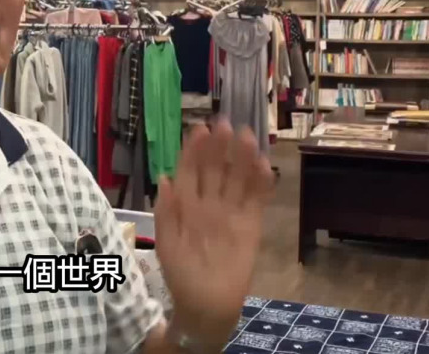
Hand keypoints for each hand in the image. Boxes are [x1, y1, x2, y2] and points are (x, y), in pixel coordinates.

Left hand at [154, 120, 274, 344]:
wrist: (205, 305)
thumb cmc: (179, 272)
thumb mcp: (166, 241)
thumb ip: (166, 210)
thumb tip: (165, 178)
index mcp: (185, 203)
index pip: (190, 170)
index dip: (194, 150)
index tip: (199, 129)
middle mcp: (209, 202)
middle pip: (215, 168)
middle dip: (219, 146)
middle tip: (225, 124)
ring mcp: (231, 211)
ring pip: (237, 178)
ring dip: (243, 158)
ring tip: (247, 137)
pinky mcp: (251, 224)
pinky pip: (256, 199)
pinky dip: (261, 183)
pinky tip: (264, 165)